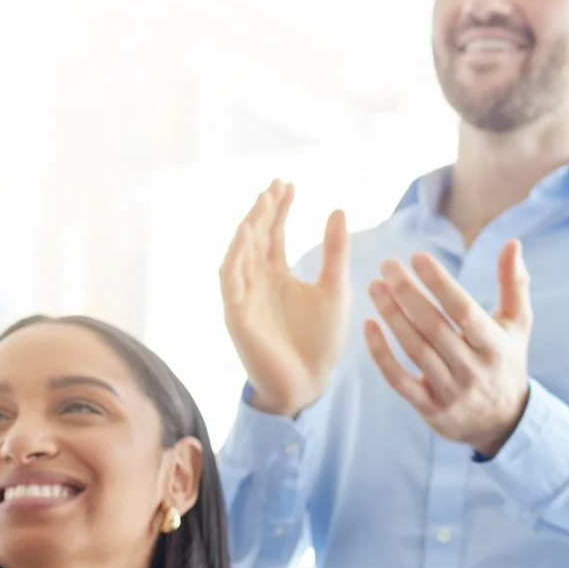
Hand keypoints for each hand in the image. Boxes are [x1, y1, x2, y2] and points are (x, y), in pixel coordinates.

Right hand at [220, 179, 349, 418]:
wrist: (310, 384)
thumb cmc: (321, 341)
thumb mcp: (334, 289)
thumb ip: (335, 252)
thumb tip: (338, 210)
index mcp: (278, 275)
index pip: (274, 233)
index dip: (279, 208)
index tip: (289, 184)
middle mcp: (257, 281)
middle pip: (255, 238)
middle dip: (263, 211)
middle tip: (275, 185)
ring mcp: (245, 296)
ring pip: (240, 254)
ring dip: (249, 228)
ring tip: (262, 204)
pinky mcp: (237, 314)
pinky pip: (230, 280)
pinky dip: (235, 257)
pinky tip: (244, 235)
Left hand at [364, 240, 533, 456]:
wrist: (502, 422)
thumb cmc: (505, 361)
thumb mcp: (518, 325)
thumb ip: (514, 283)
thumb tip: (512, 243)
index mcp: (495, 346)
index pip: (463, 310)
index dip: (439, 282)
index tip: (417, 257)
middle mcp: (473, 370)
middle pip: (434, 327)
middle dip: (407, 293)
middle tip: (386, 265)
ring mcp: (451, 392)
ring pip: (415, 349)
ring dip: (391, 316)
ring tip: (374, 287)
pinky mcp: (430, 409)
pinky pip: (399, 380)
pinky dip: (381, 354)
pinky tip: (369, 326)